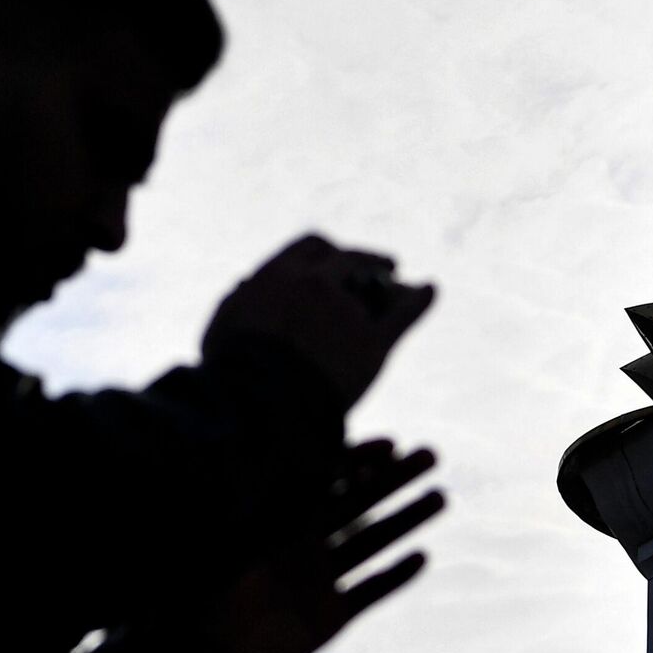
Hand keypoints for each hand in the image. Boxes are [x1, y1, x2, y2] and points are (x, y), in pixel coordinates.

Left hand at [203, 440, 444, 652]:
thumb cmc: (203, 598)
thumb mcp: (221, 546)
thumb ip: (244, 507)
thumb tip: (254, 456)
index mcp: (281, 522)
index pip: (329, 480)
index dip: (360, 460)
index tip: (390, 444)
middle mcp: (308, 544)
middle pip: (361, 503)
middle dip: (396, 479)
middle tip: (431, 455)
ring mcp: (323, 579)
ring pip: (373, 541)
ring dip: (407, 519)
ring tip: (440, 497)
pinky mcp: (333, 615)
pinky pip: (371, 591)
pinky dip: (395, 576)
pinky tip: (421, 557)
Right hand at [204, 234, 435, 408]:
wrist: (258, 405)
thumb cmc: (229, 374)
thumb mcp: (221, 329)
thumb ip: (239, 301)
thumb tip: (246, 284)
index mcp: (278, 274)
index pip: (312, 247)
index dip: (328, 252)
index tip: (334, 259)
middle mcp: (317, 282)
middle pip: (349, 259)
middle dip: (363, 261)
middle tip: (377, 268)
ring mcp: (348, 310)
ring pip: (378, 283)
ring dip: (389, 280)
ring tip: (401, 282)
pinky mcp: (372, 343)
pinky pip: (404, 312)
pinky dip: (421, 299)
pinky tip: (431, 290)